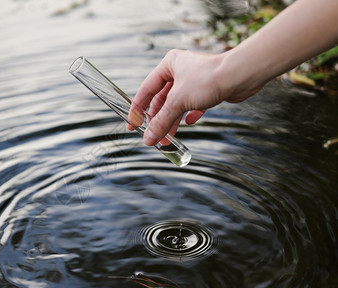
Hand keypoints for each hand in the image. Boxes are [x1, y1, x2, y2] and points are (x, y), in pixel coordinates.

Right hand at [128, 49, 256, 145]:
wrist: (240, 76)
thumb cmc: (208, 80)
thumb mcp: (178, 102)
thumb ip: (161, 121)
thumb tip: (148, 139)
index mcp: (168, 65)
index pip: (146, 89)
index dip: (138, 109)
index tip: (132, 124)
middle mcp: (180, 70)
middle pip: (161, 99)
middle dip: (157, 119)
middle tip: (152, 136)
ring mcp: (194, 80)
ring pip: (177, 104)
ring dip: (172, 121)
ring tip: (168, 138)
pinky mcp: (207, 89)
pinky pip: (193, 104)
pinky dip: (189, 114)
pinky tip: (189, 122)